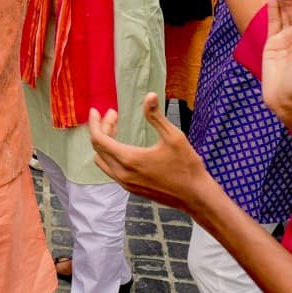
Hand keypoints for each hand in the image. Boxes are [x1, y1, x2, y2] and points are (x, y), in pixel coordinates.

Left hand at [87, 93, 212, 211]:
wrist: (196, 197)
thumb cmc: (187, 166)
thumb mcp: (174, 137)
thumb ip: (156, 116)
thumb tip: (149, 95)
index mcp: (129, 159)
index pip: (99, 139)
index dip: (94, 123)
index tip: (95, 111)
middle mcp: (123, 174)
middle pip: (99, 148)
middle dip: (102, 128)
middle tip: (113, 115)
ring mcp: (126, 184)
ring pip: (103, 161)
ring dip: (105, 143)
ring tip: (116, 128)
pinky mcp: (132, 189)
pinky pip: (111, 170)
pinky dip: (111, 155)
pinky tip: (123, 147)